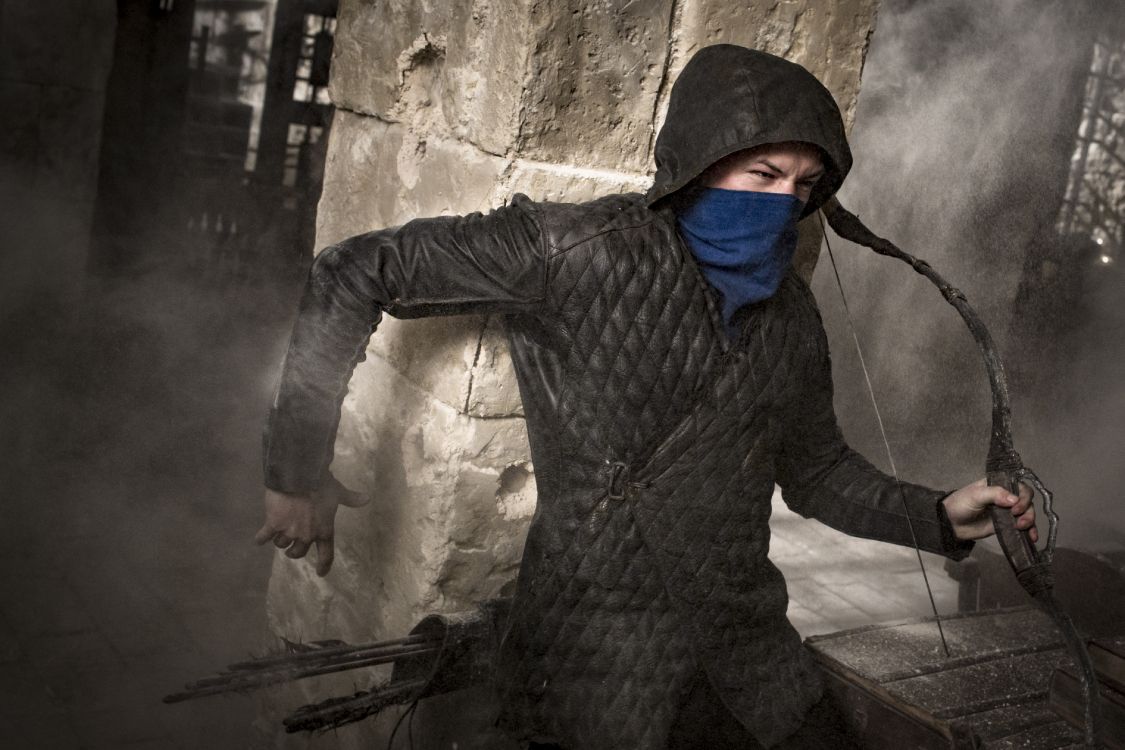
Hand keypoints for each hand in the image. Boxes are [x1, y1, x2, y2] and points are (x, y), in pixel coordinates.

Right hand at [254, 476, 368, 575]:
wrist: (299, 475)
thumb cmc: (322, 484)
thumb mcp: (339, 492)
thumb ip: (351, 498)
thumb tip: (367, 498)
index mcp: (324, 530)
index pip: (326, 554)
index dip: (324, 565)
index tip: (320, 573)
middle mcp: (307, 535)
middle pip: (298, 552)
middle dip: (294, 552)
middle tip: (291, 548)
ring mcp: (289, 531)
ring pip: (281, 544)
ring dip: (280, 540)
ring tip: (279, 533)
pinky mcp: (273, 524)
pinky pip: (264, 537)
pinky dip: (261, 539)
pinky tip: (258, 540)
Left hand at [942, 478, 1035, 541]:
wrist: (951, 523)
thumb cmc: (961, 504)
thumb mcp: (976, 495)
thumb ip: (995, 494)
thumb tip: (1015, 500)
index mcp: (999, 485)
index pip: (1019, 486)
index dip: (1023, 496)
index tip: (1015, 507)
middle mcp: (1006, 497)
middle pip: (1027, 500)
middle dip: (1027, 510)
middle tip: (1018, 520)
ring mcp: (1007, 511)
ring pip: (1027, 513)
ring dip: (1030, 520)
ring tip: (1022, 528)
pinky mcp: (1007, 525)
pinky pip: (1023, 527)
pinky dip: (1030, 531)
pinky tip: (1032, 538)